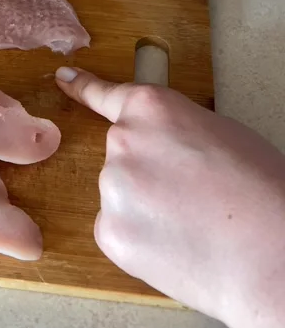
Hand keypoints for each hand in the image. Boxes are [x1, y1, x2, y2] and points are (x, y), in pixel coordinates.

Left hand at [55, 67, 284, 327]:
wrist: (266, 249)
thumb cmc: (258, 187)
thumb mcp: (218, 131)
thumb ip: (175, 130)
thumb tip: (165, 146)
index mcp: (151, 108)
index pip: (108, 94)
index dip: (84, 86)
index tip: (64, 77)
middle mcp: (121, 142)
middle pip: (123, 155)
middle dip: (149, 172)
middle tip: (193, 194)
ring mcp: (111, 187)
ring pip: (122, 195)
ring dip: (145, 206)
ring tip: (192, 222)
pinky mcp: (109, 232)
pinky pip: (119, 229)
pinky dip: (141, 237)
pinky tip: (176, 244)